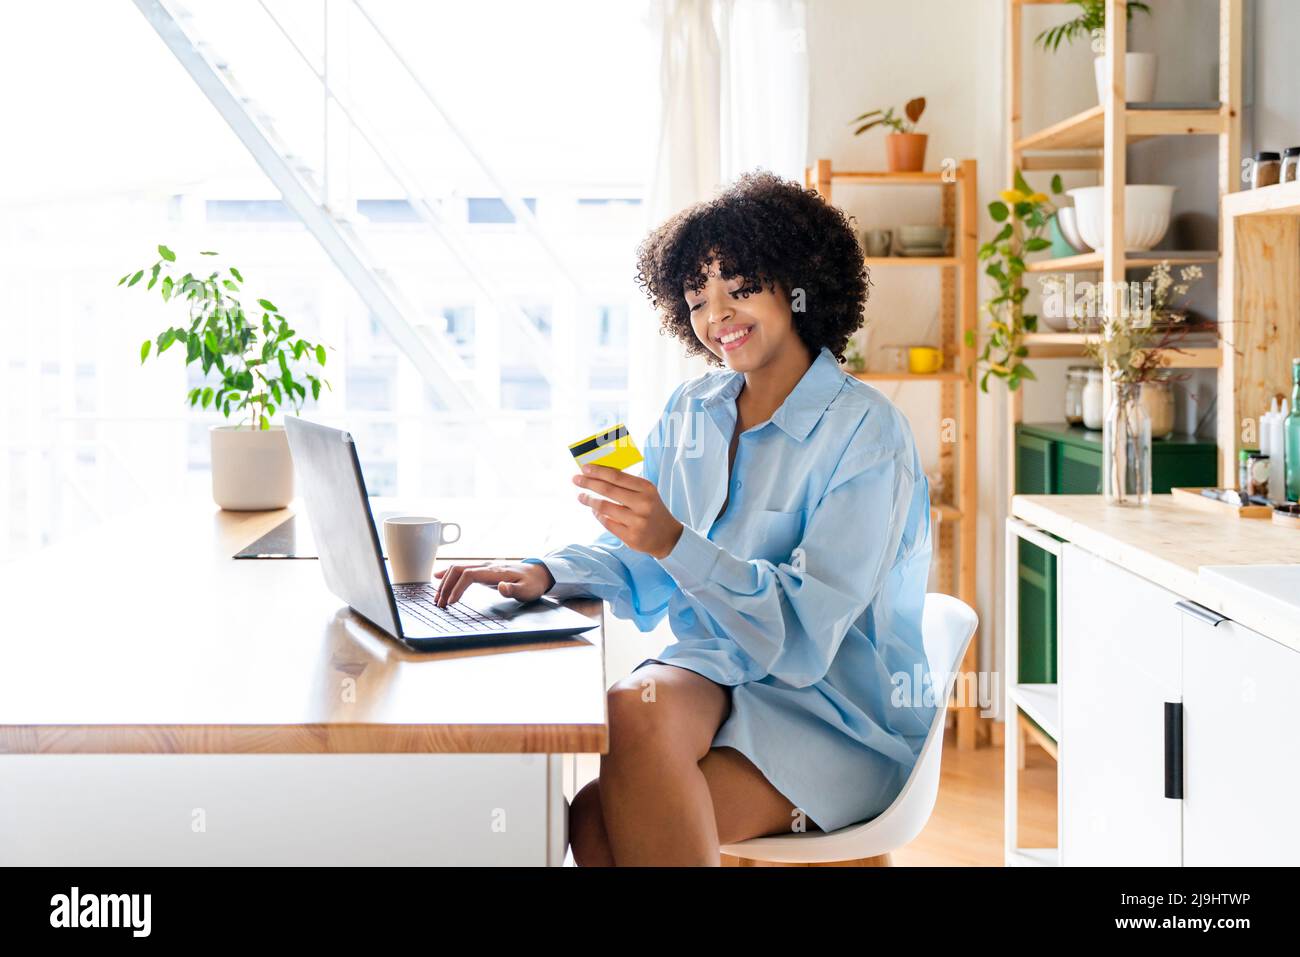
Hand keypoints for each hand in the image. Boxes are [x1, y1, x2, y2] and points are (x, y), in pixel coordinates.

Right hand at [432, 561, 554, 606]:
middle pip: (458, 570)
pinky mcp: (482, 571)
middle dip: (445, 586)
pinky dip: (448, 575)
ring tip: (437, 598)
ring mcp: (483, 567)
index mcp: (495, 572)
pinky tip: (438, 578)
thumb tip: (501, 587)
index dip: (457, 588)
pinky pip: (461, 569)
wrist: (538, 573)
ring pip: (457, 569)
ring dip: (445, 582)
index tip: (451, 602)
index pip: (469, 575)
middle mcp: (486, 566)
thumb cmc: (532, 584)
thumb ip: (513, 590)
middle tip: (439, 603)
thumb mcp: (527, 590)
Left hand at [573, 464, 683, 558]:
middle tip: (575, 479)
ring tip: (581, 496)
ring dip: (589, 501)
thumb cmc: (651, 509)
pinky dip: (598, 515)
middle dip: (588, 483)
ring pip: (604, 508)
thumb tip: (597, 474)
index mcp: (647, 489)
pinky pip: (607, 523)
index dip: (599, 471)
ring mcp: (637, 522)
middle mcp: (643, 504)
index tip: (584, 468)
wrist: (668, 536)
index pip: (617, 476)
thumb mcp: (646, 492)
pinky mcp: (631, 537)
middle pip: (608, 490)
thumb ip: (626, 484)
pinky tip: (594, 511)